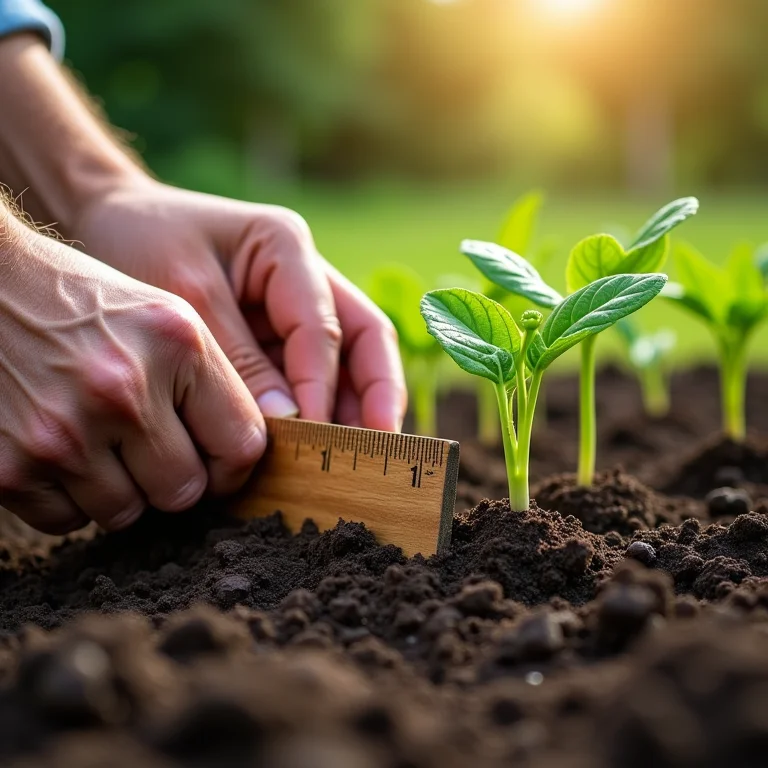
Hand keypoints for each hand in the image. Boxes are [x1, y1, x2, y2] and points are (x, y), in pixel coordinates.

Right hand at [0, 214, 265, 533]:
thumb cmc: (82, 303)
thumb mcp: (163, 317)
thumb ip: (208, 386)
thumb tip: (241, 461)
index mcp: (176, 345)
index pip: (242, 445)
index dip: (232, 465)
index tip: (217, 463)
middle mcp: (122, 390)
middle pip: (184, 492)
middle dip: (171, 477)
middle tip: (146, 445)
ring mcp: (63, 432)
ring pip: (126, 514)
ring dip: (118, 489)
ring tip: (95, 437)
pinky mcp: (9, 468)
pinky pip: (66, 521)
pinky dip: (66, 498)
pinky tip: (54, 447)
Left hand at [70, 179, 406, 430]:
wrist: (108, 222)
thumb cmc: (142, 241)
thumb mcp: (185, 295)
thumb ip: (238, 359)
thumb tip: (286, 424)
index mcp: (286, 248)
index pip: (324, 327)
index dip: (324, 386)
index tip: (314, 438)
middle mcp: (305, 278)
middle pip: (364, 340)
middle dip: (377, 396)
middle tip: (377, 453)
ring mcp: (295, 310)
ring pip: (349, 363)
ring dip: (355, 411)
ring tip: (352, 461)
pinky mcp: (277, 338)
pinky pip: (310, 378)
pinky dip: (318, 413)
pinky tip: (314, 450)